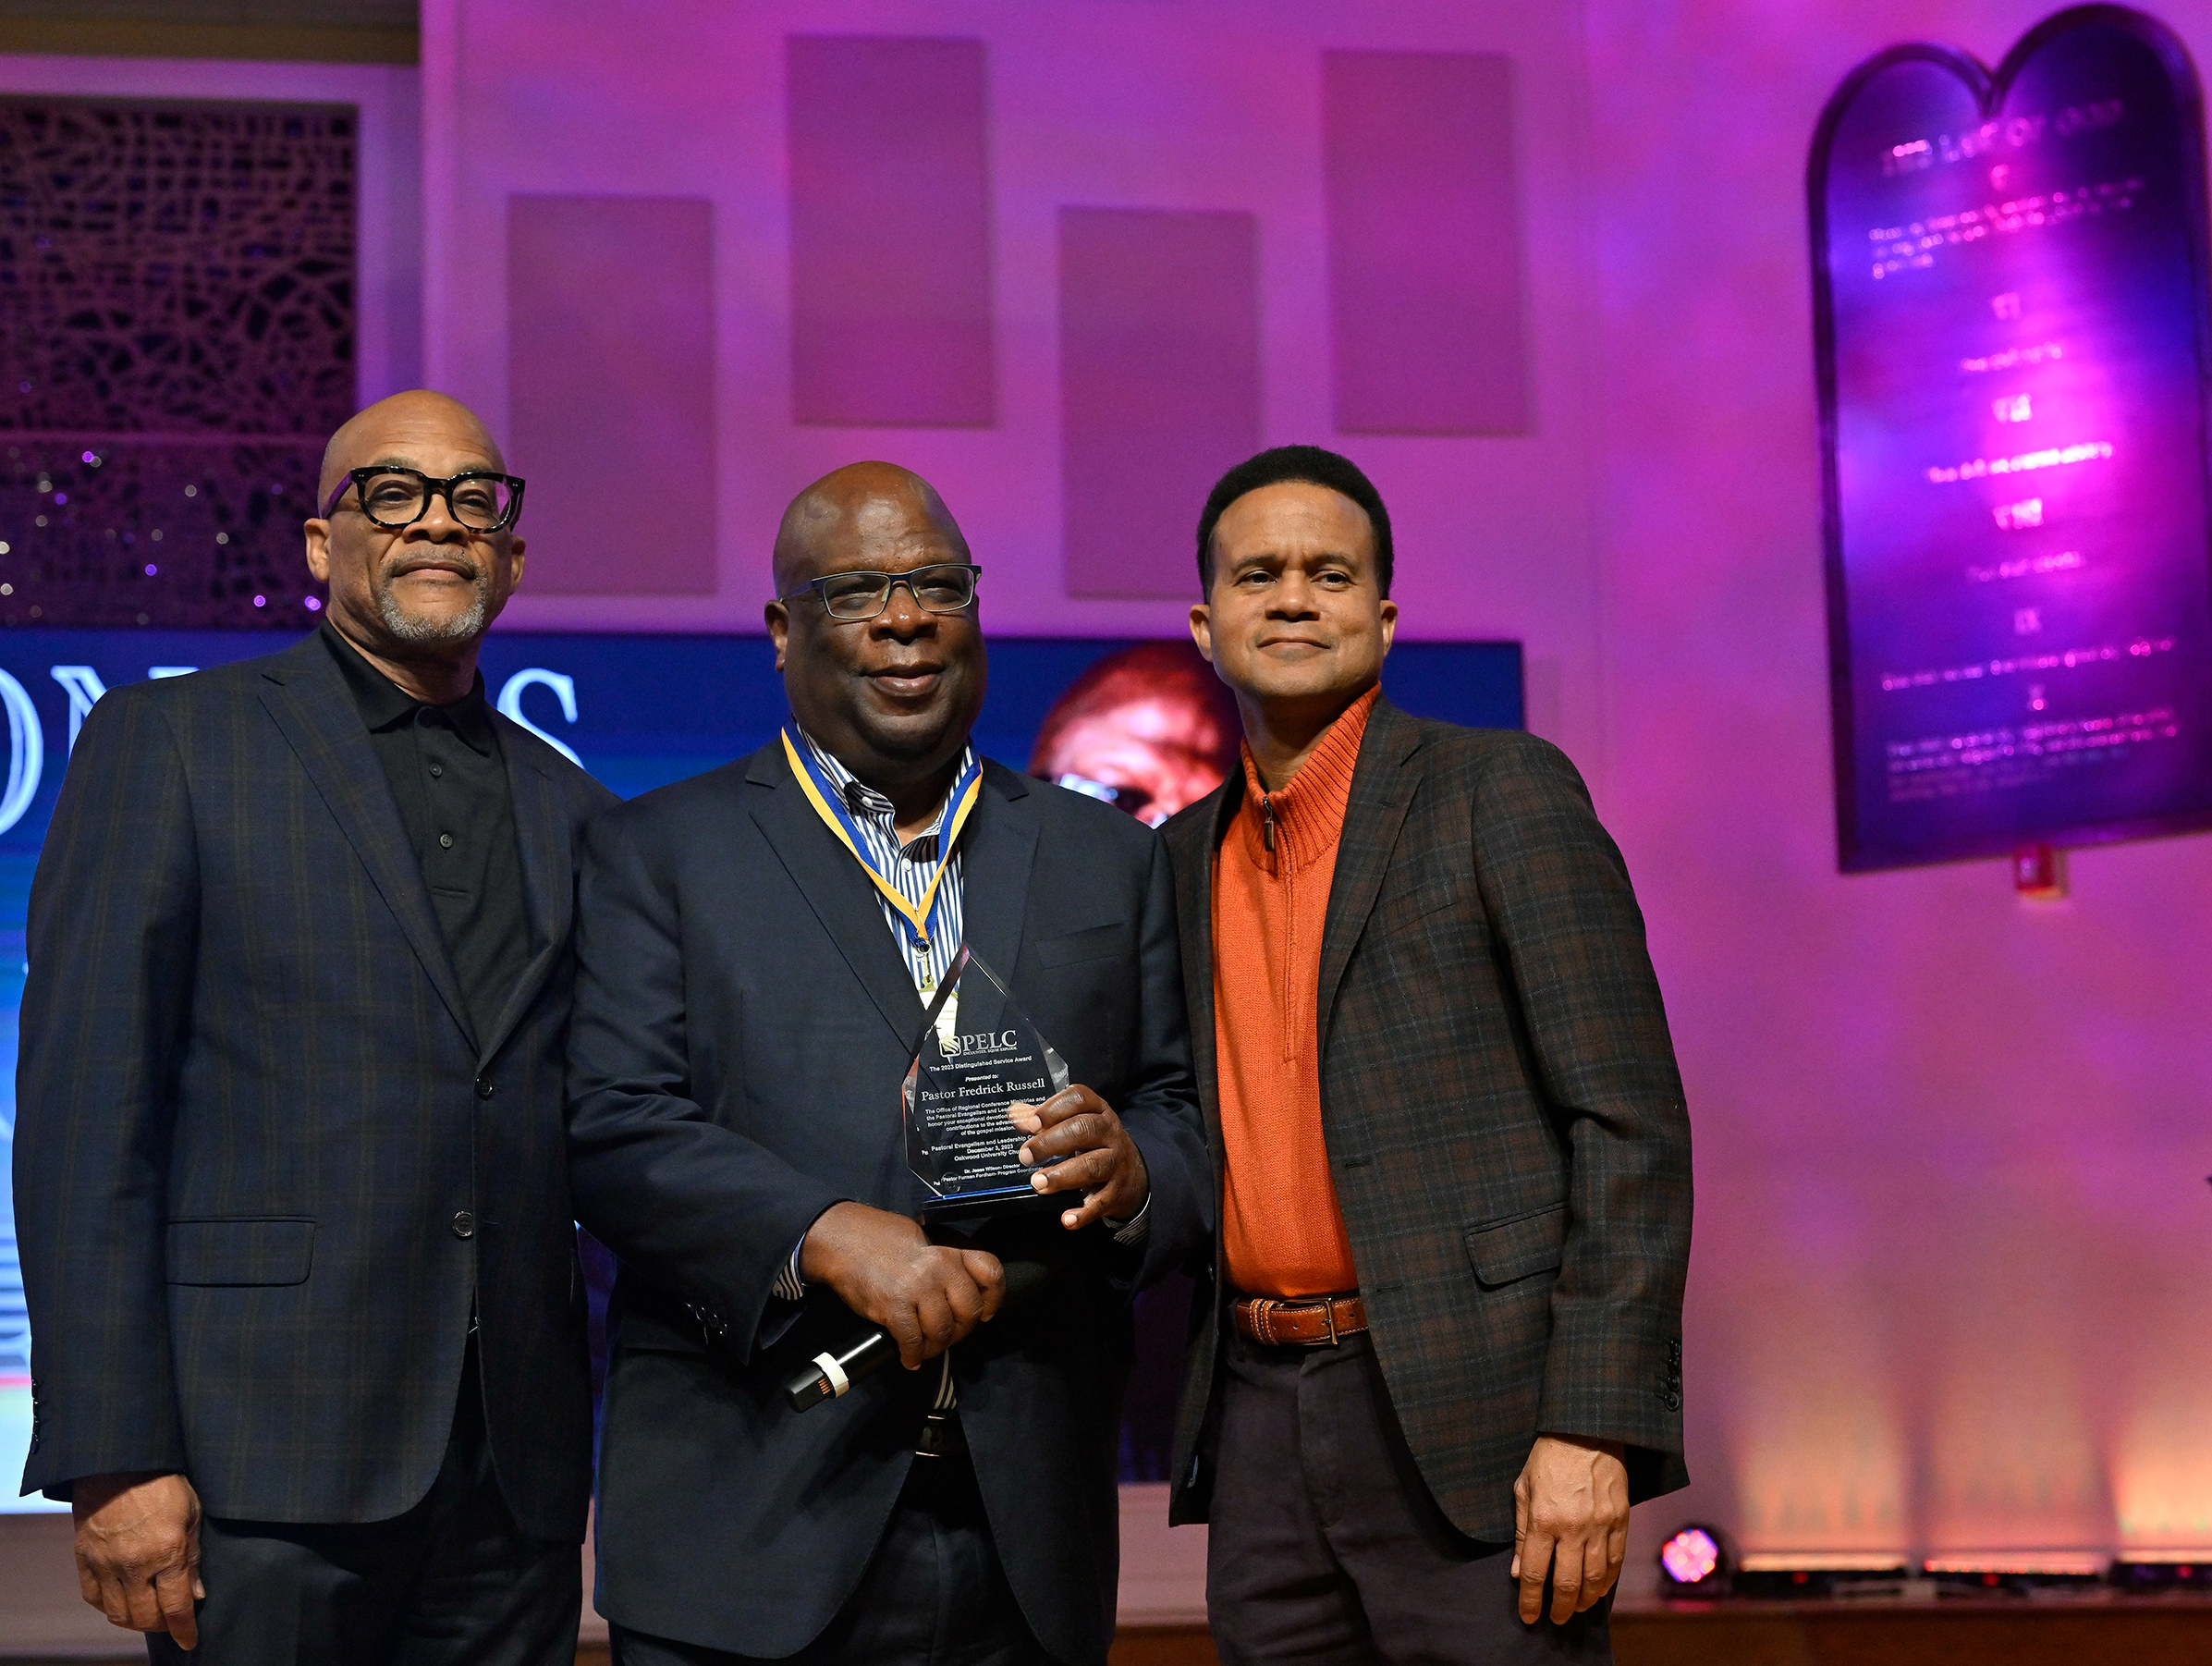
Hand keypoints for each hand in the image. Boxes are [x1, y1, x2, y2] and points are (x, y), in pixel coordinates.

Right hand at [72, 1471, 202, 1646]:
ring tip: (148, 1614)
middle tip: (171, 1621)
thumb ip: (193, 1556)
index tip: (190, 1640)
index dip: (184, 1629)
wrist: (120, 1461)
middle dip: (161, 1625)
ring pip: (117, 1613)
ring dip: (134, 1621)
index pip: (176, 1606)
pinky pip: (93, 1597)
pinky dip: (108, 1606)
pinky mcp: (83, 1557)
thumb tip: (197, 1594)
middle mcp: (133, 1564)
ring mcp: (104, 1563)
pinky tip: (122, 1601)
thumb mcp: (193, 1513)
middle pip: (145, 1616)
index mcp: (166, 1552)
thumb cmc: (165, 1482)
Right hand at [799, 1201, 1004, 1368]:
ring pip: (943, 1331)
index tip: (986, 1312)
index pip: (990, 1272)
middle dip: (962, 1330)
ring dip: (937, 1347)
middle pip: (970, 1311)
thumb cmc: (880, 1236)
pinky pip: (913, 1341)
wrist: (840, 1239)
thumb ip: (943, 1257)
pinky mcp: (894, 1308)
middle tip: (949, 1335)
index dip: (994, 1298)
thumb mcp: (922, 1236)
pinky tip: (909, 1358)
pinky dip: (913, 1355)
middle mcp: (940, 1268)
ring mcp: (918, 1289)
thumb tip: (956, 1286)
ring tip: (926, 1349)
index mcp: (949, 1248)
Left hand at [1010, 1085, 1147, 1229]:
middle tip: (1026, 1156)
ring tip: (1038, 1183)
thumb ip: (1044, 1119)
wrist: (1133, 1173)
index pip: (1079, 1099)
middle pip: (1083, 1130)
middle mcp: (1110, 1133)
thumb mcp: (1076, 1124)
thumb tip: (1014, 1113)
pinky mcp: (1117, 1191)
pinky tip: (1067, 1219)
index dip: (1053, 1108)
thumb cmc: (1094, 1143)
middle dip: (1051, 1142)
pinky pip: (1101, 1202)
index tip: (1031, 1124)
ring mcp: (1116, 1162)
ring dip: (1063, 1175)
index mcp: (1097, 1111)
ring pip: (1092, 1165)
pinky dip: (1084, 1212)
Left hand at [1512, 1435, 1627, 1623]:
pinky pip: (1616, 1561)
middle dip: (1560, 1607)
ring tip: (1577, 1609)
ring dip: (1586, 1600)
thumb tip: (1518, 1572)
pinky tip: (1600, 1589)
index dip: (1531, 1601)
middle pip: (1568, 1583)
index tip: (1528, 1616)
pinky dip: (1608, 1581)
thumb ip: (1522, 1533)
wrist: (1586, 1430)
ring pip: (1595, 1578)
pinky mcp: (1620, 1521)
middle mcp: (1573, 1528)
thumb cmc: (1548, 1458)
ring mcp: (1600, 1526)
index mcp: (1544, 1520)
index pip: (1536, 1573)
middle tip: (1555, 1619)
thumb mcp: (1523, 1489)